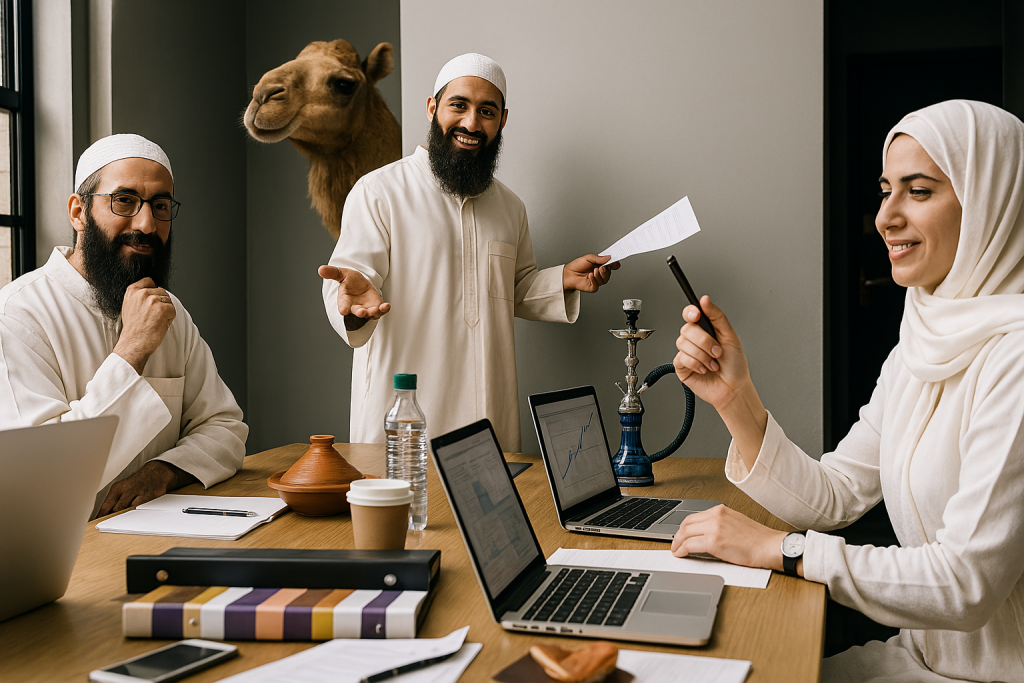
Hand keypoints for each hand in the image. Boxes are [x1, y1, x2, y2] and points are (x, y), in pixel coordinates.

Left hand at [96, 460, 195, 516]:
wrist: (156, 473)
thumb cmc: (137, 483)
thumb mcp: (123, 488)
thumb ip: (114, 501)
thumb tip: (104, 516)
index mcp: (118, 488)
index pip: (106, 505)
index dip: (102, 516)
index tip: (97, 524)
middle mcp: (128, 489)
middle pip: (117, 509)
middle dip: (114, 517)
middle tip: (112, 524)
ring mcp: (140, 492)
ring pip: (130, 510)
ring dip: (127, 516)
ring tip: (125, 521)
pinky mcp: (151, 496)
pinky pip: (142, 509)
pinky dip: (138, 514)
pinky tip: (138, 515)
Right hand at [113, 278, 175, 374]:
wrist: (134, 343)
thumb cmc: (133, 328)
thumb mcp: (129, 306)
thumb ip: (138, 296)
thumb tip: (152, 290)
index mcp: (132, 291)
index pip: (149, 281)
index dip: (153, 291)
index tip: (151, 301)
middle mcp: (142, 293)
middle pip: (162, 291)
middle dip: (161, 303)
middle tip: (151, 316)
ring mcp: (153, 300)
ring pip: (168, 301)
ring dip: (165, 311)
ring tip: (154, 320)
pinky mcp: (163, 309)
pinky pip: (173, 310)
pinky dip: (170, 318)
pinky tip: (159, 324)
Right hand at [319, 265, 390, 329]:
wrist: (361, 284)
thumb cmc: (350, 281)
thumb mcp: (342, 274)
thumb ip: (333, 273)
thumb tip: (320, 269)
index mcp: (345, 300)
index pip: (343, 305)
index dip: (343, 308)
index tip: (343, 311)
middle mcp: (355, 307)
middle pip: (357, 312)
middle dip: (360, 313)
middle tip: (362, 312)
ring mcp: (366, 308)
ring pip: (370, 314)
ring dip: (373, 313)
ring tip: (376, 310)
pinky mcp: (376, 307)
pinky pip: (381, 311)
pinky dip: (384, 309)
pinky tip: (387, 306)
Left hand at [563, 254, 619, 292]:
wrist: (568, 274)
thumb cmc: (577, 266)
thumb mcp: (588, 258)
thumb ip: (599, 258)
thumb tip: (608, 257)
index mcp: (601, 265)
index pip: (612, 265)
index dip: (614, 264)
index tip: (614, 262)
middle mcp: (600, 273)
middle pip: (609, 273)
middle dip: (606, 270)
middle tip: (601, 267)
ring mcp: (597, 281)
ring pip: (604, 280)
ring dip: (599, 275)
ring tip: (593, 271)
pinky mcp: (593, 287)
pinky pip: (597, 285)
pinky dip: (594, 280)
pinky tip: (589, 276)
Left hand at [671, 505, 790, 571]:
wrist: (770, 546)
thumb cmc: (758, 539)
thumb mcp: (735, 522)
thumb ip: (719, 523)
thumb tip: (704, 533)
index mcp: (720, 510)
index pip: (694, 516)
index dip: (684, 528)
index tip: (681, 535)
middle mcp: (716, 515)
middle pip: (686, 524)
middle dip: (678, 535)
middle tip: (675, 544)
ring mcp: (714, 527)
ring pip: (685, 534)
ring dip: (678, 543)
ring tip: (676, 551)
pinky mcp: (714, 541)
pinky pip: (690, 545)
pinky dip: (682, 550)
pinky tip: (681, 554)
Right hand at [672, 295, 752, 410]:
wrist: (733, 388)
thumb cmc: (735, 366)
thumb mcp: (730, 336)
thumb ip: (717, 316)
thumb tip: (705, 300)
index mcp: (705, 329)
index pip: (691, 314)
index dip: (691, 312)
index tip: (696, 315)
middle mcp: (694, 339)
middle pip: (687, 329)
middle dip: (704, 341)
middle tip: (717, 351)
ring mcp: (687, 352)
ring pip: (684, 344)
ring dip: (703, 355)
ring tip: (713, 363)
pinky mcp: (681, 366)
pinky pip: (681, 358)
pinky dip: (696, 364)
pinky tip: (704, 369)